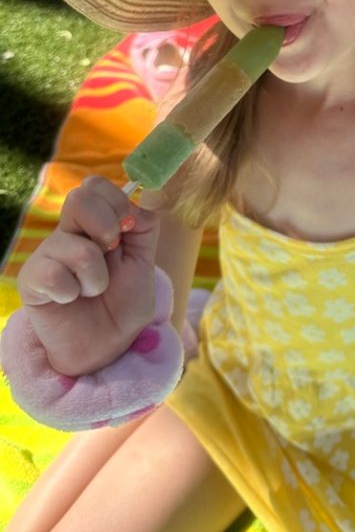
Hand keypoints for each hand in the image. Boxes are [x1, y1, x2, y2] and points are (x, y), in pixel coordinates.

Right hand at [16, 177, 159, 376]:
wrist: (108, 346)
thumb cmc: (123, 302)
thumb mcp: (145, 260)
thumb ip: (144, 227)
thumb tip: (136, 201)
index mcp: (94, 222)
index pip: (94, 186)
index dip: (116, 202)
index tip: (128, 230)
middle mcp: (68, 233)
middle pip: (79, 198)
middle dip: (107, 226)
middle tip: (111, 252)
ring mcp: (47, 255)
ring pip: (76, 246)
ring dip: (97, 276)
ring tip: (93, 291)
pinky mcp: (32, 281)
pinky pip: (53, 274)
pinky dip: (73, 292)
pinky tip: (71, 301)